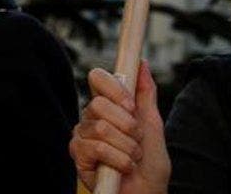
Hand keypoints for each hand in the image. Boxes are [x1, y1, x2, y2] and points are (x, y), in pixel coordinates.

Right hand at [70, 63, 169, 193]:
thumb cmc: (149, 165)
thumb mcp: (153, 125)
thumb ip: (146, 94)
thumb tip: (142, 63)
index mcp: (107, 106)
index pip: (98, 78)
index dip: (114, 88)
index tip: (131, 106)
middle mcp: (90, 117)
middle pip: (99, 104)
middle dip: (127, 125)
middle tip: (136, 141)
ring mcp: (82, 135)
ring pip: (101, 127)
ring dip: (127, 147)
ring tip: (132, 158)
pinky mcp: (78, 154)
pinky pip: (96, 147)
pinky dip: (118, 160)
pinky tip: (123, 168)